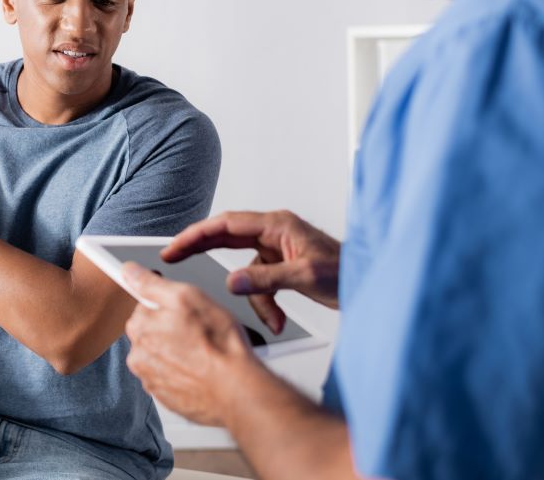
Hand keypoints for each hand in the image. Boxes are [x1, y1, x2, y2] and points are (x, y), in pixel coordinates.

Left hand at [123, 263, 258, 426]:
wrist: (237, 390)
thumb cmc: (218, 345)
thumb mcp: (186, 296)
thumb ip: (151, 283)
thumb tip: (130, 272)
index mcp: (139, 328)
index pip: (143, 306)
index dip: (167, 303)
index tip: (181, 308)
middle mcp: (139, 357)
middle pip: (153, 332)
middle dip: (173, 328)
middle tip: (199, 329)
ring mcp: (152, 380)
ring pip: (163, 355)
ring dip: (179, 351)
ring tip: (204, 351)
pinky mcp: (167, 398)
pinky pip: (173, 377)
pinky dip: (185, 372)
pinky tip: (203, 368)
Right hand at [161, 210, 340, 332]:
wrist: (370, 283)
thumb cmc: (348, 271)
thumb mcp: (306, 276)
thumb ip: (266, 279)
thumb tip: (233, 282)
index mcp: (277, 225)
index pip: (226, 224)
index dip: (196, 234)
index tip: (175, 246)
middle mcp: (274, 233)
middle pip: (226, 237)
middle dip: (202, 250)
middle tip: (173, 258)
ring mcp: (277, 249)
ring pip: (246, 270)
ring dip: (254, 298)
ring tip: (273, 318)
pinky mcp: (281, 266)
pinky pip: (260, 284)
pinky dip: (266, 304)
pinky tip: (278, 318)